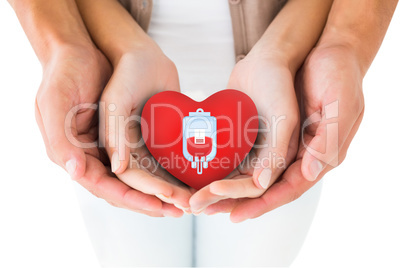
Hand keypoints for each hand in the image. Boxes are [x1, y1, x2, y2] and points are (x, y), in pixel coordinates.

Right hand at [35, 44, 179, 216]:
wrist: (82, 49)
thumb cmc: (65, 72)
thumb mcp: (56, 101)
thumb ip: (65, 138)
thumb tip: (88, 171)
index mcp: (77, 154)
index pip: (106, 187)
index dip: (133, 199)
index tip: (158, 207)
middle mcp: (97, 155)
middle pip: (128, 187)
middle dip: (154, 200)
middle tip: (182, 209)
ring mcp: (115, 145)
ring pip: (142, 175)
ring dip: (164, 189)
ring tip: (189, 198)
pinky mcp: (130, 133)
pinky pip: (149, 156)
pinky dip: (165, 168)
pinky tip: (185, 175)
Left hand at [215, 45, 364, 221]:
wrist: (323, 47)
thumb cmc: (338, 74)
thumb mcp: (340, 106)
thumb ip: (326, 142)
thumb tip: (306, 174)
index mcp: (318, 155)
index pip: (288, 189)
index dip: (262, 204)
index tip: (236, 215)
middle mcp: (296, 154)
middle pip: (264, 187)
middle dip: (235, 200)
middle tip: (205, 209)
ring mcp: (279, 142)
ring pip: (250, 172)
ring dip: (226, 186)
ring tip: (199, 197)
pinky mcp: (265, 130)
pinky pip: (244, 152)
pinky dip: (226, 163)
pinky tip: (206, 168)